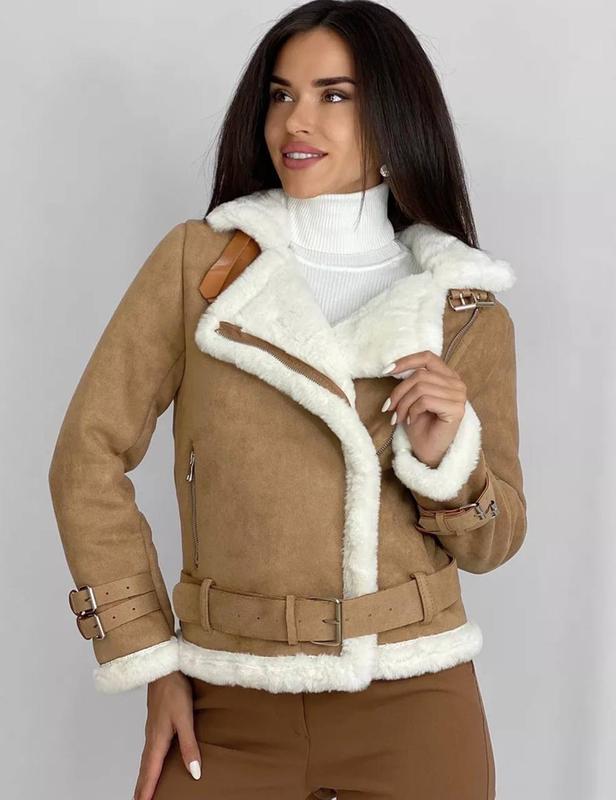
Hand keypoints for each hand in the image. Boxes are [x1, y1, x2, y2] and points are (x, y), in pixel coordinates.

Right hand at [133, 671, 201, 799]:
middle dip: (141, 789)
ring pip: (146, 760)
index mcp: (157, 740)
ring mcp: (152, 730)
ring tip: (143, 791)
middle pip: (144, 770)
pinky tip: (153, 763)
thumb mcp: (185, 718)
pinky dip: (148, 763)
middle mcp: (151, 738)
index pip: (151, 773)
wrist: (164, 667)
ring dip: (144, 777)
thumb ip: (189, 745)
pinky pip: (149, 750)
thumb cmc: (174, 690)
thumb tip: (194, 772)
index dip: (147, 792)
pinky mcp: (155, 723)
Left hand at [381, 350, 466, 467]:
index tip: (386, 370)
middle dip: (398, 391)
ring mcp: (459, 396)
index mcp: (448, 376)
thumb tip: (392, 368)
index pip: (427, 357)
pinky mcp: (456, 409)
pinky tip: (409, 421)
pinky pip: (425, 400)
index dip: (405, 361)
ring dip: (402, 404)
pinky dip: (411, 410)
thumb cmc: (421, 427)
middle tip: (388, 408)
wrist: (430, 454)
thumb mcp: (412, 398)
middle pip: (419, 374)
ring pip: (420, 387)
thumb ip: (411, 381)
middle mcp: (457, 383)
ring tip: (397, 417)